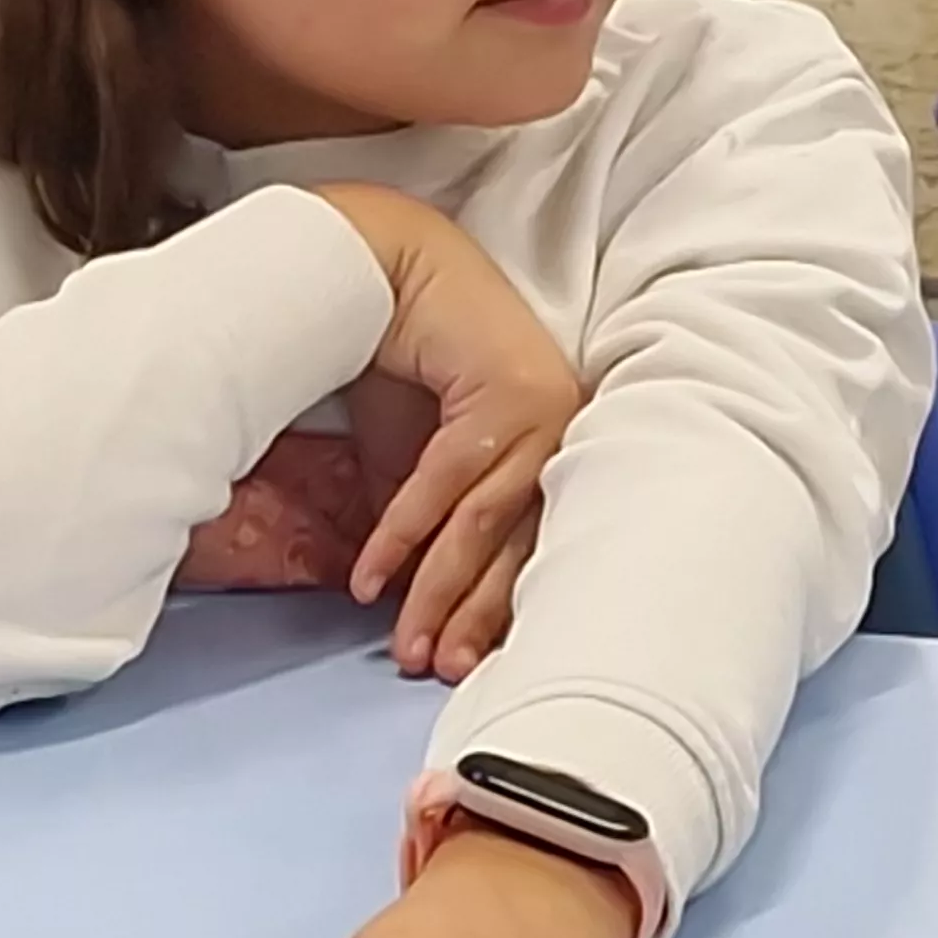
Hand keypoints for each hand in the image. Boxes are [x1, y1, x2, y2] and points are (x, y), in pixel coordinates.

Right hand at [315, 185, 582, 679]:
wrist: (395, 266)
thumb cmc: (413, 360)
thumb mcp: (418, 451)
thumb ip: (428, 514)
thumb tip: (411, 588)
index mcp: (559, 451)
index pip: (538, 547)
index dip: (499, 611)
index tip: (467, 666)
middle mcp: (566, 435)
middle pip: (519, 548)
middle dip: (473, 618)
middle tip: (437, 672)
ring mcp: (545, 414)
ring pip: (483, 525)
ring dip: (438, 592)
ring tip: (406, 645)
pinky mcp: (507, 394)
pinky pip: (445, 482)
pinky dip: (402, 534)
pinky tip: (372, 579)